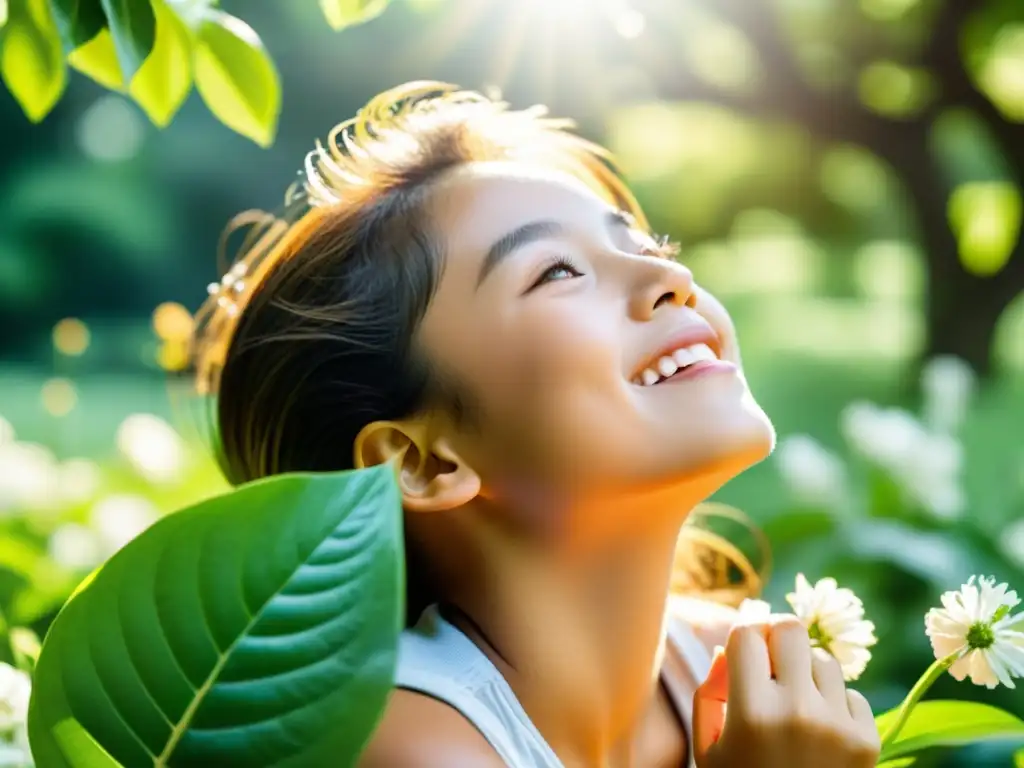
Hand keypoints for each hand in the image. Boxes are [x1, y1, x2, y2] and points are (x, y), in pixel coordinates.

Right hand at [692, 614, 879, 767]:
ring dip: (807, 674)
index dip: (742, 635)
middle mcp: (797, 712)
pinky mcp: (868, 741)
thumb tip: (728, 649)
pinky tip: (820, 734)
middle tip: (772, 655)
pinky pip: (851, 694)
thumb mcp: (708, 749)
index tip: (743, 646)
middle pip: (791, 630)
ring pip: (824, 661)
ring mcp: (837, 726)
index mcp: (751, 713)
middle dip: (777, 636)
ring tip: (795, 705)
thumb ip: (709, 693)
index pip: (747, 634)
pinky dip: (835, 705)